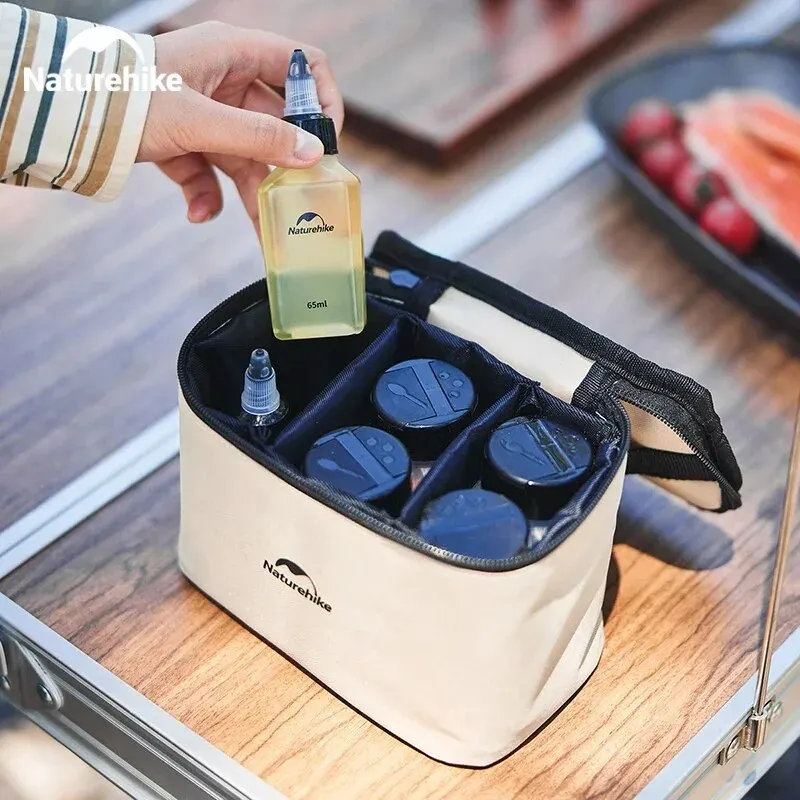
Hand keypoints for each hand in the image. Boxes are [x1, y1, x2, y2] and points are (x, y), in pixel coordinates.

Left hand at [137, 21, 343, 227]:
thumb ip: (260, 137)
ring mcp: (207, 113)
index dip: (324, 100)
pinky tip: (197, 213)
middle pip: (278, 123)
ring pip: (248, 155)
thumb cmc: (130, 98)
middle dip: (288, 166)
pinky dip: (207, 196)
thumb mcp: (200, 120)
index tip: (330, 141)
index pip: (303, 65)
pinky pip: (211, 172)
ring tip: (264, 234)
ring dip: (253, 194)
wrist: (67, 116)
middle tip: (302, 203)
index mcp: (234, 54)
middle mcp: (226, 80)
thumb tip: (313, 153)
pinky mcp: (185, 141)